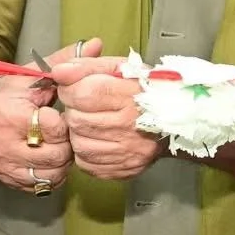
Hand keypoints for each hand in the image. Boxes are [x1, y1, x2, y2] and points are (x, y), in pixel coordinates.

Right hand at [0, 40, 86, 193]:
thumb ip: (65, 61)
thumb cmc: (8, 92)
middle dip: (67, 144)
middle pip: (56, 155)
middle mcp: (3, 144)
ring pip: (50, 175)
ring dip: (61, 163)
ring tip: (58, 146)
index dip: (65, 122)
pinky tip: (49, 159)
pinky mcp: (5, 178)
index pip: (54, 128)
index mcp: (11, 114)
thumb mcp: (33, 73)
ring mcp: (3, 165)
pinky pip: (39, 186)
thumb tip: (97, 44)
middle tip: (65, 134)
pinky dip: (50, 175)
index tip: (62, 115)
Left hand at [54, 53, 165, 182]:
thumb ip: (86, 66)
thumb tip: (59, 71)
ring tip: (92, 121)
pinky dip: (86, 151)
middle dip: (73, 110)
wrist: (175, 119)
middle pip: (77, 119)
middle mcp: (130, 126)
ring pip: (78, 143)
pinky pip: (86, 162)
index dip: (70, 88)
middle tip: (84, 105)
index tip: (73, 87)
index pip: (83, 93)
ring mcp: (127, 151)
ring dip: (78, 131)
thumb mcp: (119, 68)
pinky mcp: (122, 169)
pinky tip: (97, 139)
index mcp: (130, 96)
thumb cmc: (144, 90)